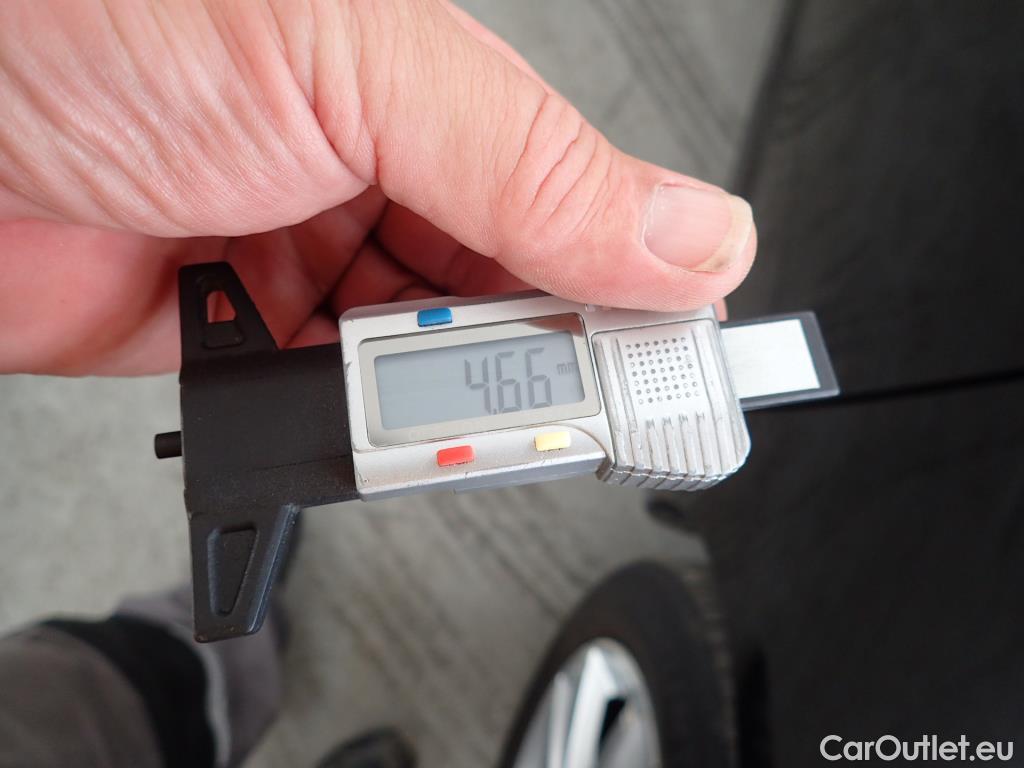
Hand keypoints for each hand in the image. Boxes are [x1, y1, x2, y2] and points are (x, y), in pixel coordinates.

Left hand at [0, 0, 754, 374]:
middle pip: (507, 297)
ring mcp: (300, 259)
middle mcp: (371, 171)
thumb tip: (692, 235)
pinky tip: (356, 419)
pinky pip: (323, 408)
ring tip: (431, 401)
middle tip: (554, 399)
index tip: (677, 364)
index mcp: (424, 90)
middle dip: (530, 360)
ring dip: (434, 402)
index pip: (577, 202)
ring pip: (422, 366)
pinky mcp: (230, 341)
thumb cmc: (89, 16)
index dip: (635, 288)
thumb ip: (532, 165)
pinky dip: (346, 430)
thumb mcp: (354, 66)